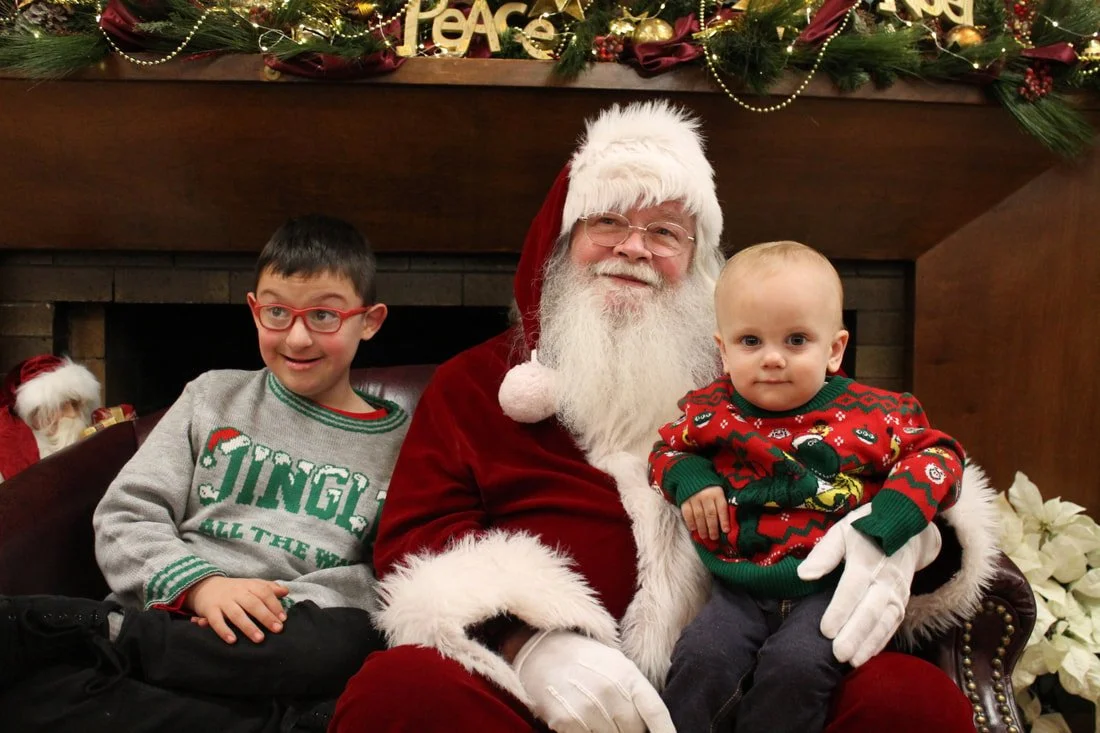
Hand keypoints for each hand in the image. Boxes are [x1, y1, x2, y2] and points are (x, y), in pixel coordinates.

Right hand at [185, 576, 288, 644]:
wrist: (204, 586)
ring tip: (260, 638)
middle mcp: (237, 592)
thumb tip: (286, 592)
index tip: (283, 619)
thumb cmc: (234, 589)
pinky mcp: (209, 610)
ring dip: (248, 626)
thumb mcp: (251, 584)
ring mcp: (223, 601)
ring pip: (236, 614)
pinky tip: (232, 640)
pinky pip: (216, 621)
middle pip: (253, 604)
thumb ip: (268, 588)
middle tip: (277, 629)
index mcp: (249, 585)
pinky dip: (224, 631)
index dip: (275, 605)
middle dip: (266, 617)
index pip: (264, 593)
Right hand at [513, 630, 674, 732]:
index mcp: (627, 674)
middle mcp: (610, 691)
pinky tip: (586, 720)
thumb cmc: (585, 659)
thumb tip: (655, 722)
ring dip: (610, 732)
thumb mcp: (617, 663)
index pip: (656, 712)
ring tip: (600, 715)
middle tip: (621, 719)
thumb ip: (637, 690)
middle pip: (636, 730)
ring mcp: (588, 707)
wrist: (541, 651)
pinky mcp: (568, 721)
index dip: (666, 732)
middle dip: (633, 730)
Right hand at [681, 486, 729, 540]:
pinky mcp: (684, 500)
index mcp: (717, 492)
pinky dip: (690, 522)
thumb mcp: (718, 490)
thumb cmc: (709, 486)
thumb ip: (721, 503)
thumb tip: (725, 521)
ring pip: (699, 515)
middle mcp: (706, 495)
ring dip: (702, 528)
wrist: (693, 475)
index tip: (726, 531)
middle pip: (710, 514)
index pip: (721, 508)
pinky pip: (687, 513)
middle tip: (714, 537)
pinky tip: (693, 529)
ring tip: (704, 536)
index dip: (724, 520)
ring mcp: (694, 498)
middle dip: (712, 528)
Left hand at [797, 506, 941, 666]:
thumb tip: (804, 574)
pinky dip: (880, 642)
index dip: (840, 610)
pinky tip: (866, 655)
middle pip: (870, 611)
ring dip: (868, 643)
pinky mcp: (903, 602)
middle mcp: (885, 580)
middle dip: (854, 635)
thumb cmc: (866, 529)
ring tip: (851, 661)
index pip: (853, 588)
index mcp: (867, 560)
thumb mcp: (842, 531)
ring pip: (883, 622)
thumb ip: (824, 553)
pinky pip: (892, 625)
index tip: (825, 630)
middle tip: (837, 654)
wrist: (909, 530)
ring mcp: (897, 593)